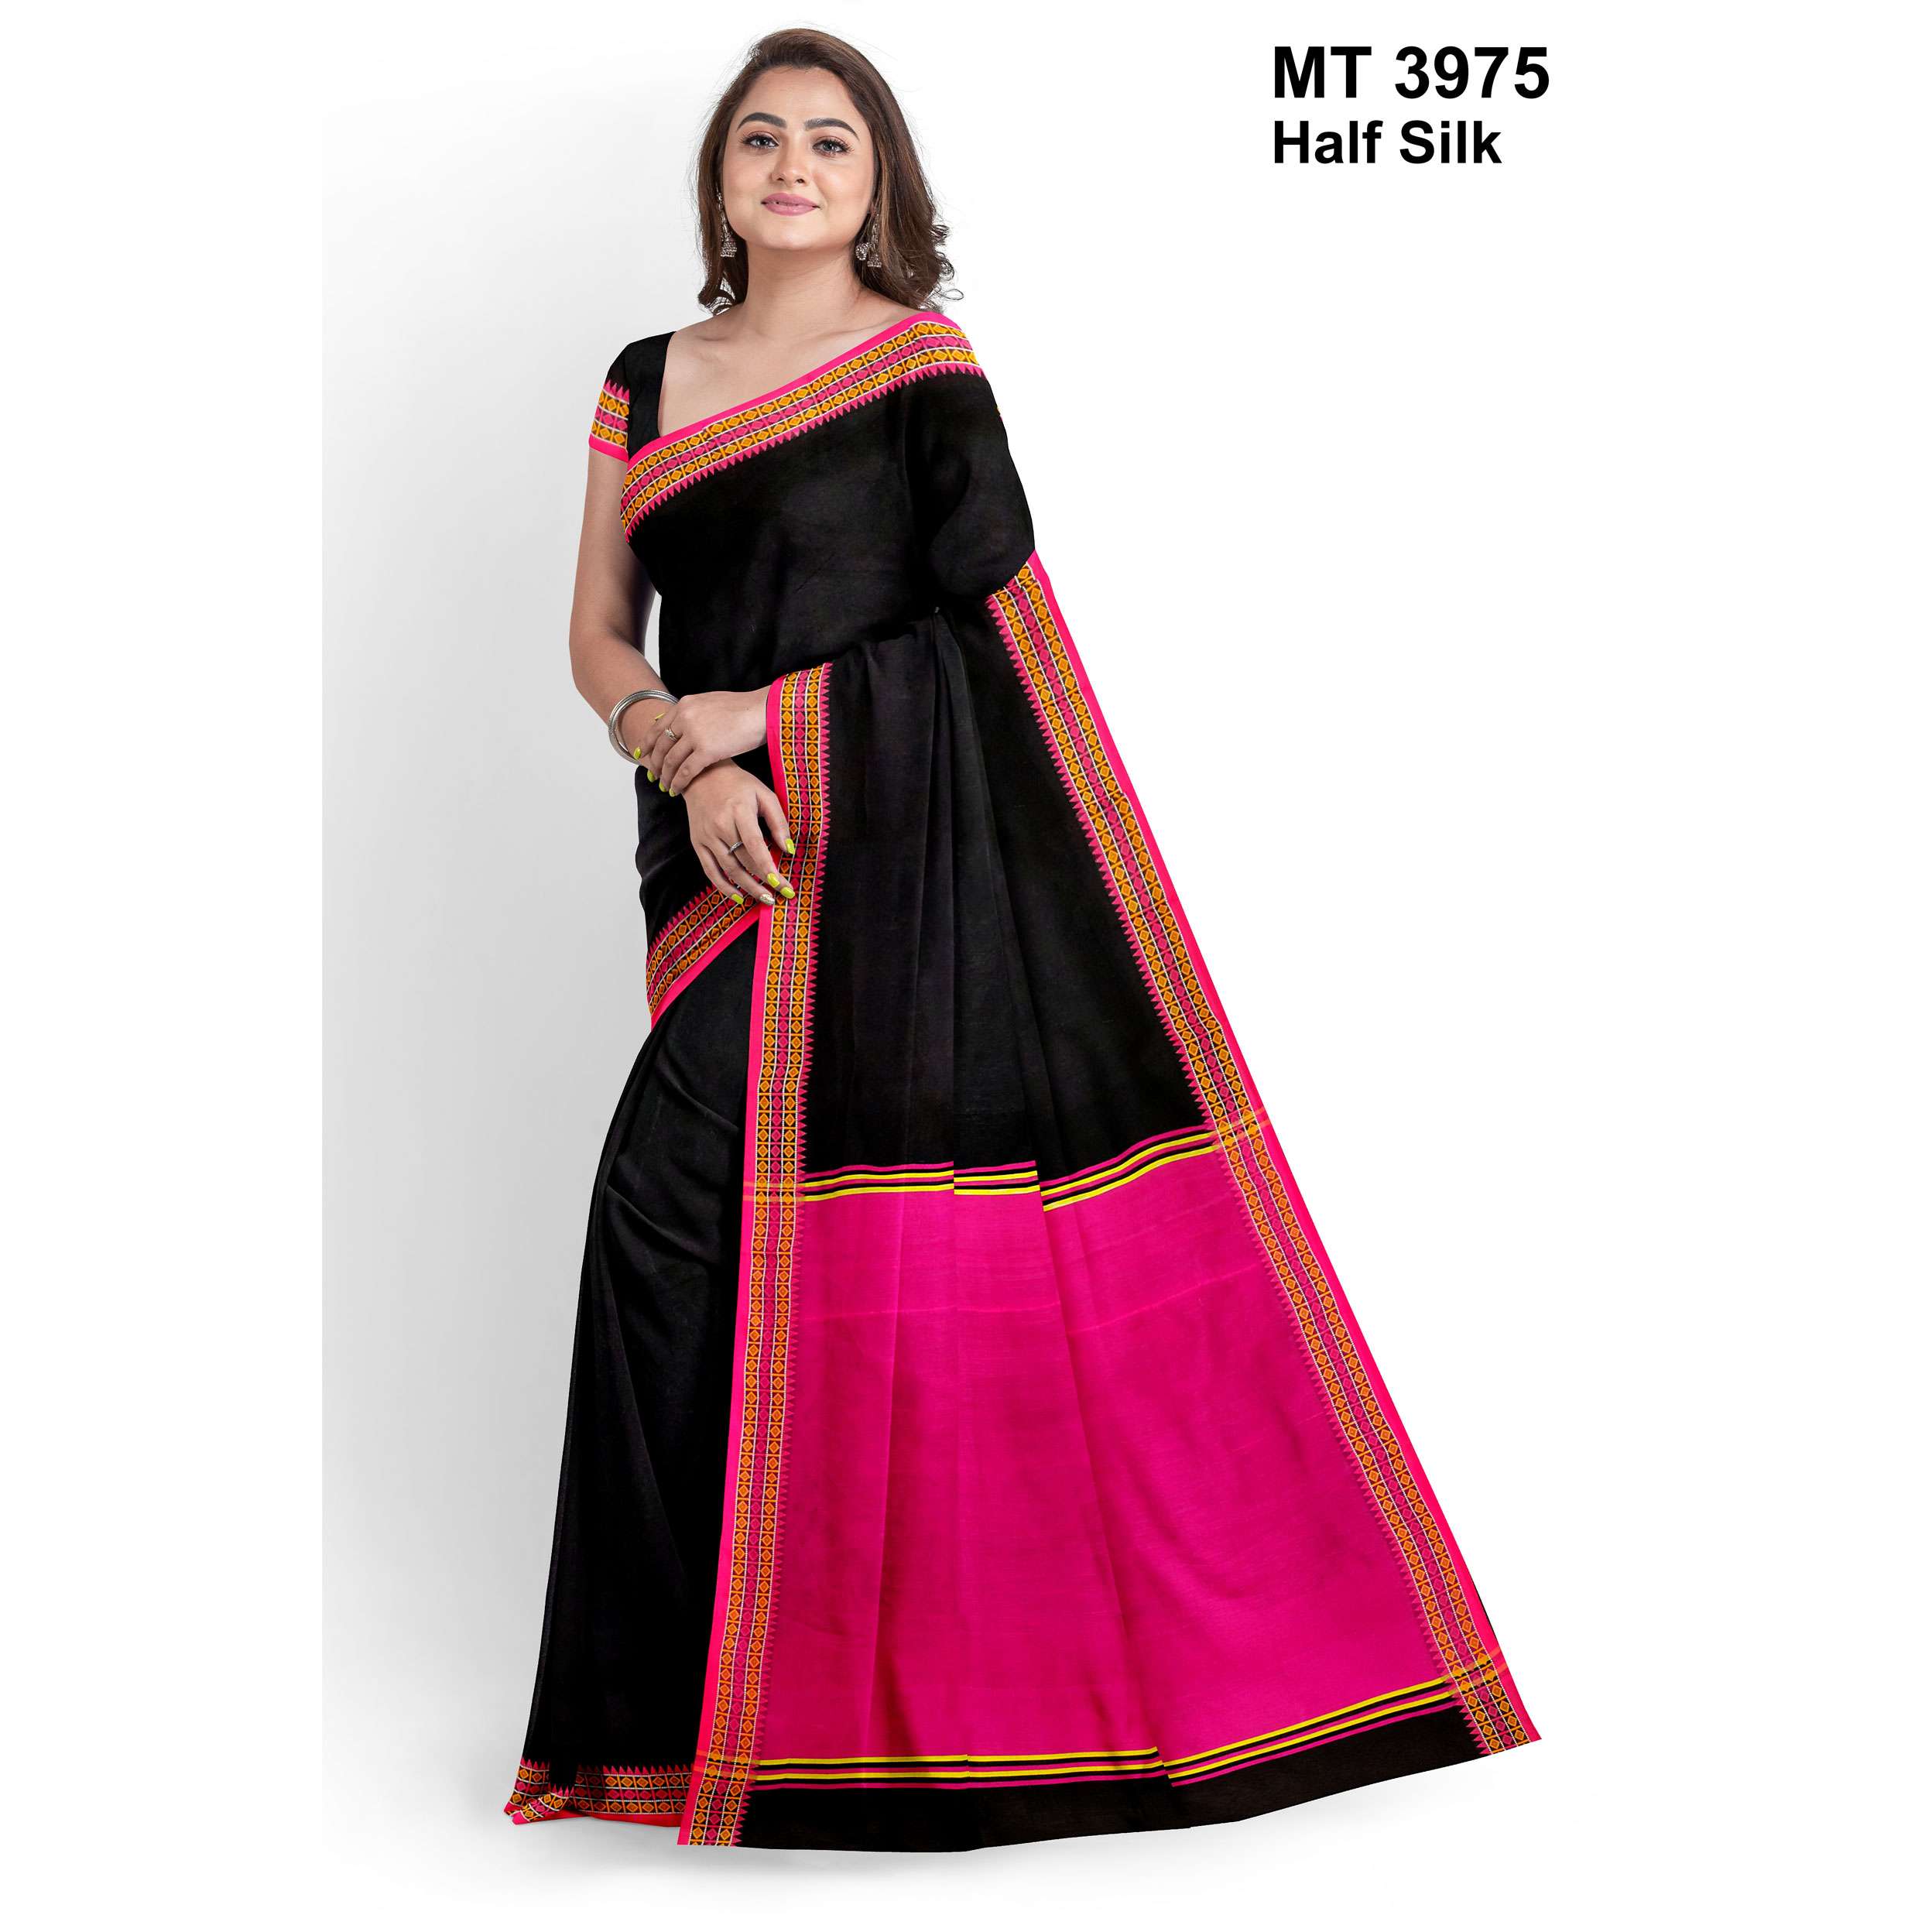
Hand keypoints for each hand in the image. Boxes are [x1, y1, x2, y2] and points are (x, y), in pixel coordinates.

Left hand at [630, 686, 770, 795]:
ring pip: (671, 760)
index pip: (658, 727)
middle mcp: (685, 717)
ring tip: (666, 787)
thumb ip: (694, 712)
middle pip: (662, 746)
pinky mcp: (707, 750)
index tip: (642, 755)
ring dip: (666, 776)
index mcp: (685, 705)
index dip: (648, 744)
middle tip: (654, 776)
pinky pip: (686, 771)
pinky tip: (677, 790)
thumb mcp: (710, 702)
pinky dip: (679, 782)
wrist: (762, 711)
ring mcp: (695, 734)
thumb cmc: (742, 709)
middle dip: (656, 764)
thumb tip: (684, 723)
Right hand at [679, 762, 795, 907]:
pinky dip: (723, 886)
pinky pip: (710, 870)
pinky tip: (738, 897)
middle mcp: (720, 825)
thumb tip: (788, 849)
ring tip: (765, 899)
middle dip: (763, 881)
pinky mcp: (698, 843)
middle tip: (780, 895)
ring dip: (747, 888)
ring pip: (728, 869)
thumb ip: (778, 821)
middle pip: (743, 861)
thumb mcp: (764, 794)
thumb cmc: (738, 784)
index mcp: (739, 811)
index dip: (767, 867)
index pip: (754, 845)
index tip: (781, 884)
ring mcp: (706, 836)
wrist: (701, 776)